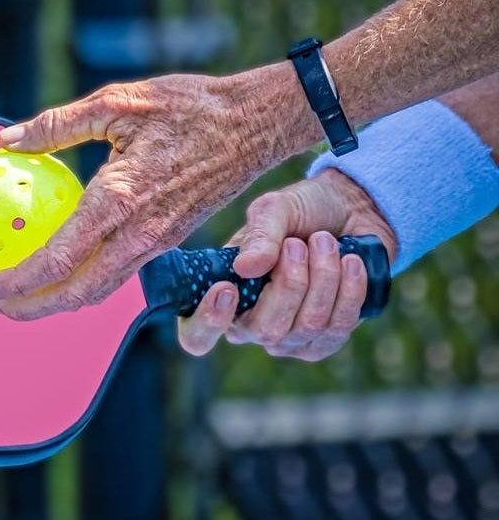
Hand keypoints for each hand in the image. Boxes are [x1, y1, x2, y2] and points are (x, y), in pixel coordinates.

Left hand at [0, 65, 316, 319]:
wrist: (255, 124)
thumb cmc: (189, 107)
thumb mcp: (117, 101)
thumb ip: (57, 125)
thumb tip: (6, 140)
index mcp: (120, 200)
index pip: (59, 260)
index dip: (18, 281)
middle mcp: (138, 233)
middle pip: (77, 293)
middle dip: (30, 308)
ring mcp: (157, 242)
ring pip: (99, 289)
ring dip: (57, 301)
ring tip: (21, 296)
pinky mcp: (167, 239)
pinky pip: (118, 273)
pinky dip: (83, 282)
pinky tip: (63, 266)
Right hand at [177, 168, 397, 360]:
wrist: (353, 211)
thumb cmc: (302, 212)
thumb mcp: (275, 210)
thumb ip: (260, 235)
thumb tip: (245, 268)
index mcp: (222, 297)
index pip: (197, 335)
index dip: (208, 322)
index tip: (226, 289)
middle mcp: (250, 326)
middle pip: (267, 330)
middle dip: (291, 282)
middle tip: (298, 243)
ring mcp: (289, 340)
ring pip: (308, 325)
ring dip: (323, 275)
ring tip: (326, 241)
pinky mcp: (326, 340)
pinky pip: (339, 327)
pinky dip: (349, 289)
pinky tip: (350, 261)